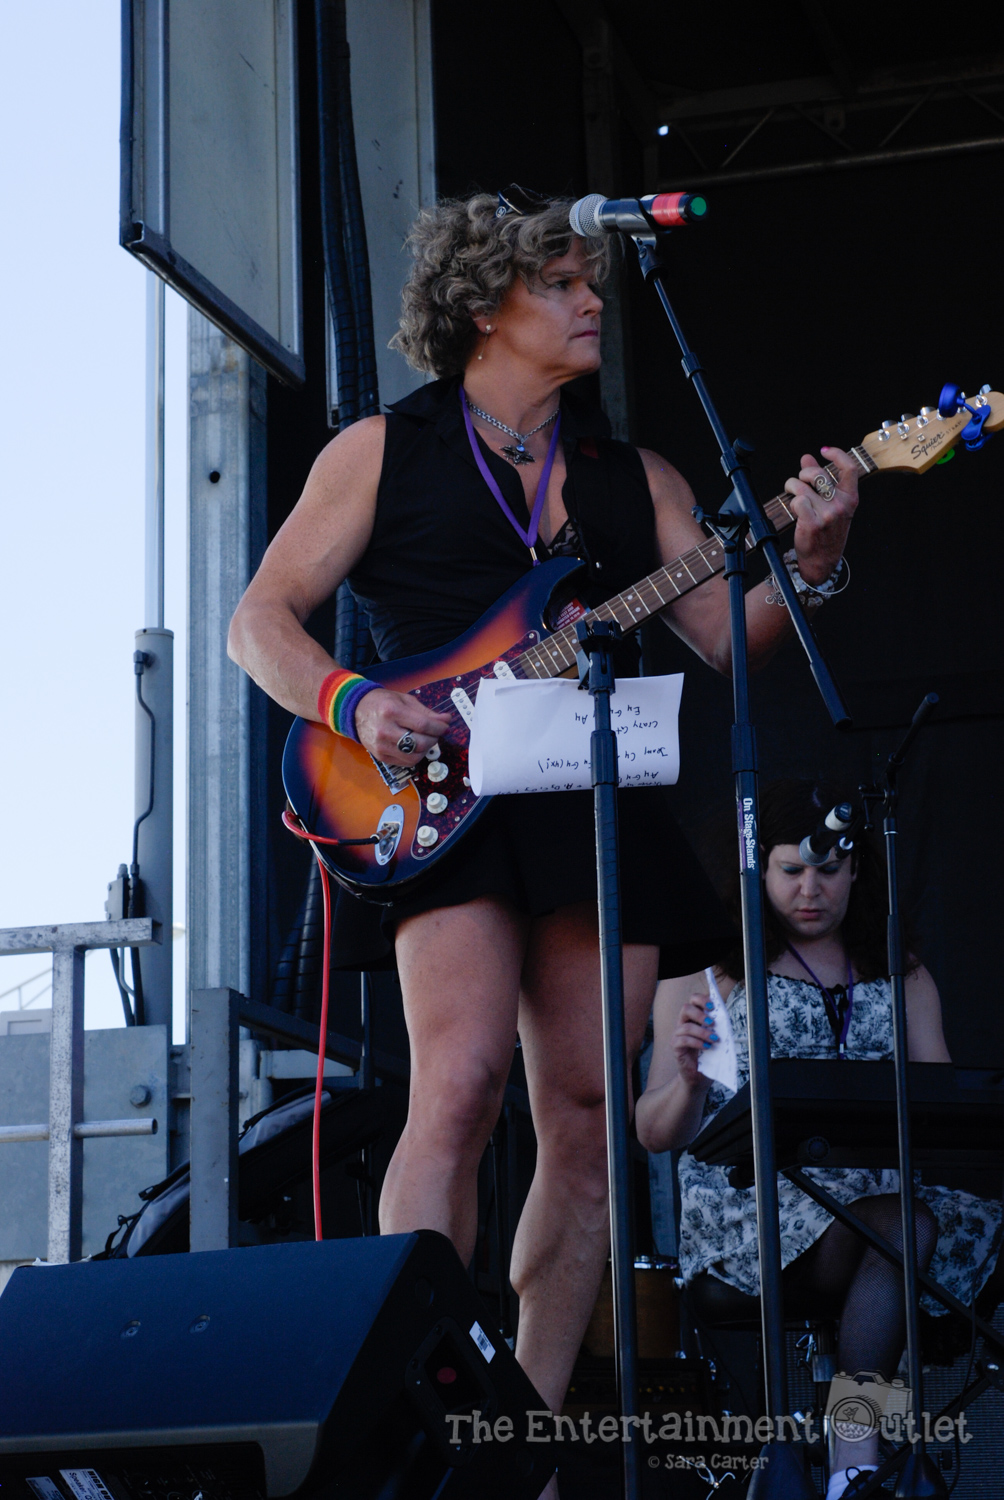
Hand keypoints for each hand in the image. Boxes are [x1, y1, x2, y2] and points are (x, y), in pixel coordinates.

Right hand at [354, 688, 451, 766]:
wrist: (356, 710)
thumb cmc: (382, 702)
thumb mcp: (405, 700)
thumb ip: (426, 712)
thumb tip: (446, 720)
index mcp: (392, 711)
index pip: (423, 725)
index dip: (439, 727)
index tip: (445, 725)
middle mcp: (385, 730)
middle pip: (420, 743)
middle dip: (434, 739)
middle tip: (436, 733)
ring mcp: (381, 746)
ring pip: (414, 757)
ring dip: (426, 749)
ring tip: (426, 739)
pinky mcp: (380, 757)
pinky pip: (406, 762)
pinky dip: (415, 756)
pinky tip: (415, 746)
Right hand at [672, 991, 716, 1089]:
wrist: (700, 1074)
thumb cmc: (708, 1054)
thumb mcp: (715, 1037)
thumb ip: (717, 1025)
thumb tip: (724, 1015)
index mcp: (693, 1017)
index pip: (692, 1000)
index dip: (701, 999)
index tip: (713, 1006)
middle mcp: (683, 1023)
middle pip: (685, 1008)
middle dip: (700, 1014)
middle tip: (712, 1023)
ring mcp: (678, 1034)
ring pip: (686, 1026)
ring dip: (703, 1032)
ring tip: (714, 1039)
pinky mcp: (676, 1046)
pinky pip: (684, 1040)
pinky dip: (697, 1042)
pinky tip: (707, 1047)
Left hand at [784, 446, 858, 585]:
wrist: (823, 560)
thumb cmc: (828, 532)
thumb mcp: (832, 505)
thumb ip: (821, 481)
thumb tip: (808, 457)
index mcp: (850, 498)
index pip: (849, 468)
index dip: (837, 454)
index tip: (824, 451)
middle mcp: (841, 505)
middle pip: (818, 474)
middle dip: (804, 472)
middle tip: (800, 479)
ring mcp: (827, 515)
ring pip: (803, 487)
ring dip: (793, 487)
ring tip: (793, 492)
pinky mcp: (812, 523)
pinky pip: (798, 501)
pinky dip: (792, 502)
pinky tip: (795, 508)